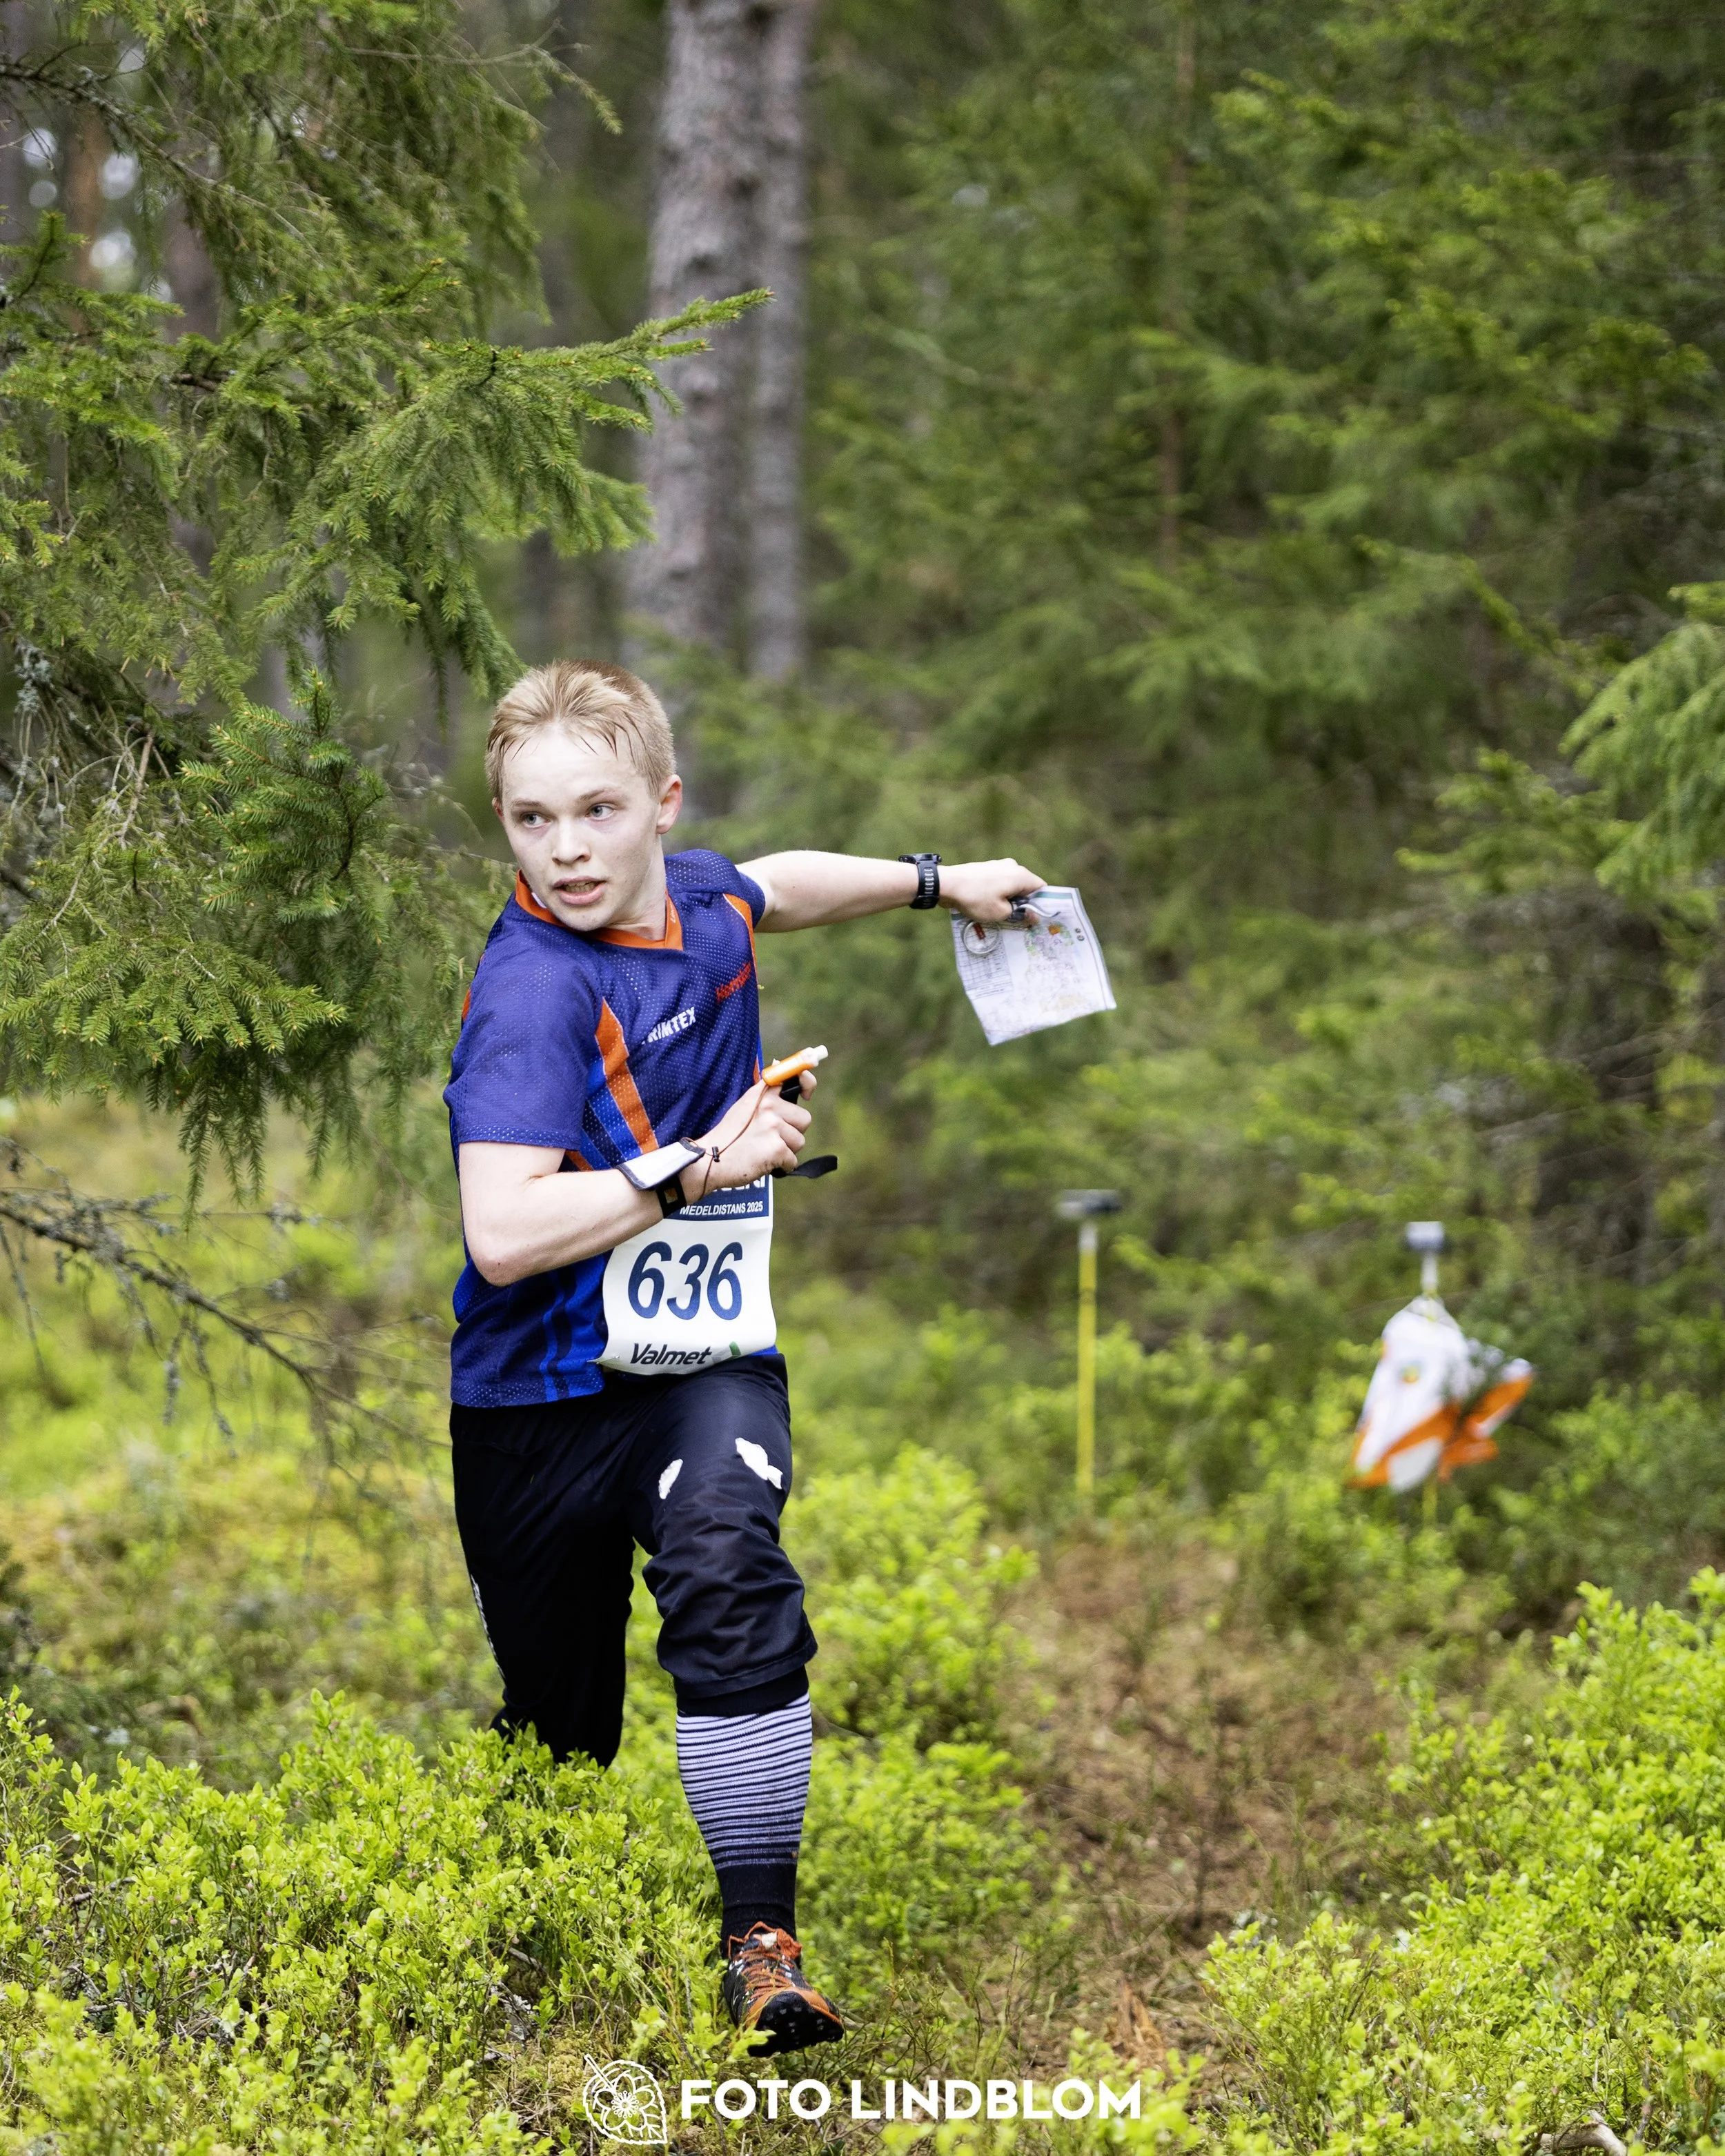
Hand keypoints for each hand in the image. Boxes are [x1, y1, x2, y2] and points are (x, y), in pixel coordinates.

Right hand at [688, 1072, 816, 1194]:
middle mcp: (769, 1106)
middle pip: (804, 1119)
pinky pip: (793, 1160)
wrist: (710, 1160)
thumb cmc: (729, 1136)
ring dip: (786, 1151)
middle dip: (792, 1132)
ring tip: (764, 1151)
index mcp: (762, 1094)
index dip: (807, 1083)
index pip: (793, 1075)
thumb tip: (781, 1068)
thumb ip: (765, 1094)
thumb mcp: (744, 1106)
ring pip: (799, 1142)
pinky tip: (764, 1163)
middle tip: (771, 1139)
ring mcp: (773, 1126)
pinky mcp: (777, 1148)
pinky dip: (782, 1166)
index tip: (806, 1094)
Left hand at [937, 857, 1046, 922]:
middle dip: (1025, 904)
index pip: (1041, 889)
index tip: (1037, 919)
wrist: (947, 884)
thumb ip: (1021, 915)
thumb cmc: (976, 898)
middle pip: (1027, 887)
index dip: (1042, 905)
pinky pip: (1000, 883)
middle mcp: (1013, 866)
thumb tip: (1033, 917)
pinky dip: (999, 894)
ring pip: (1012, 886)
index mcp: (1021, 875)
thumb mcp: (1001, 913)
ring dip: (1010, 900)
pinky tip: (990, 907)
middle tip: (1020, 922)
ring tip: (1003, 917)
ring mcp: (999, 866)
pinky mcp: (987, 869)